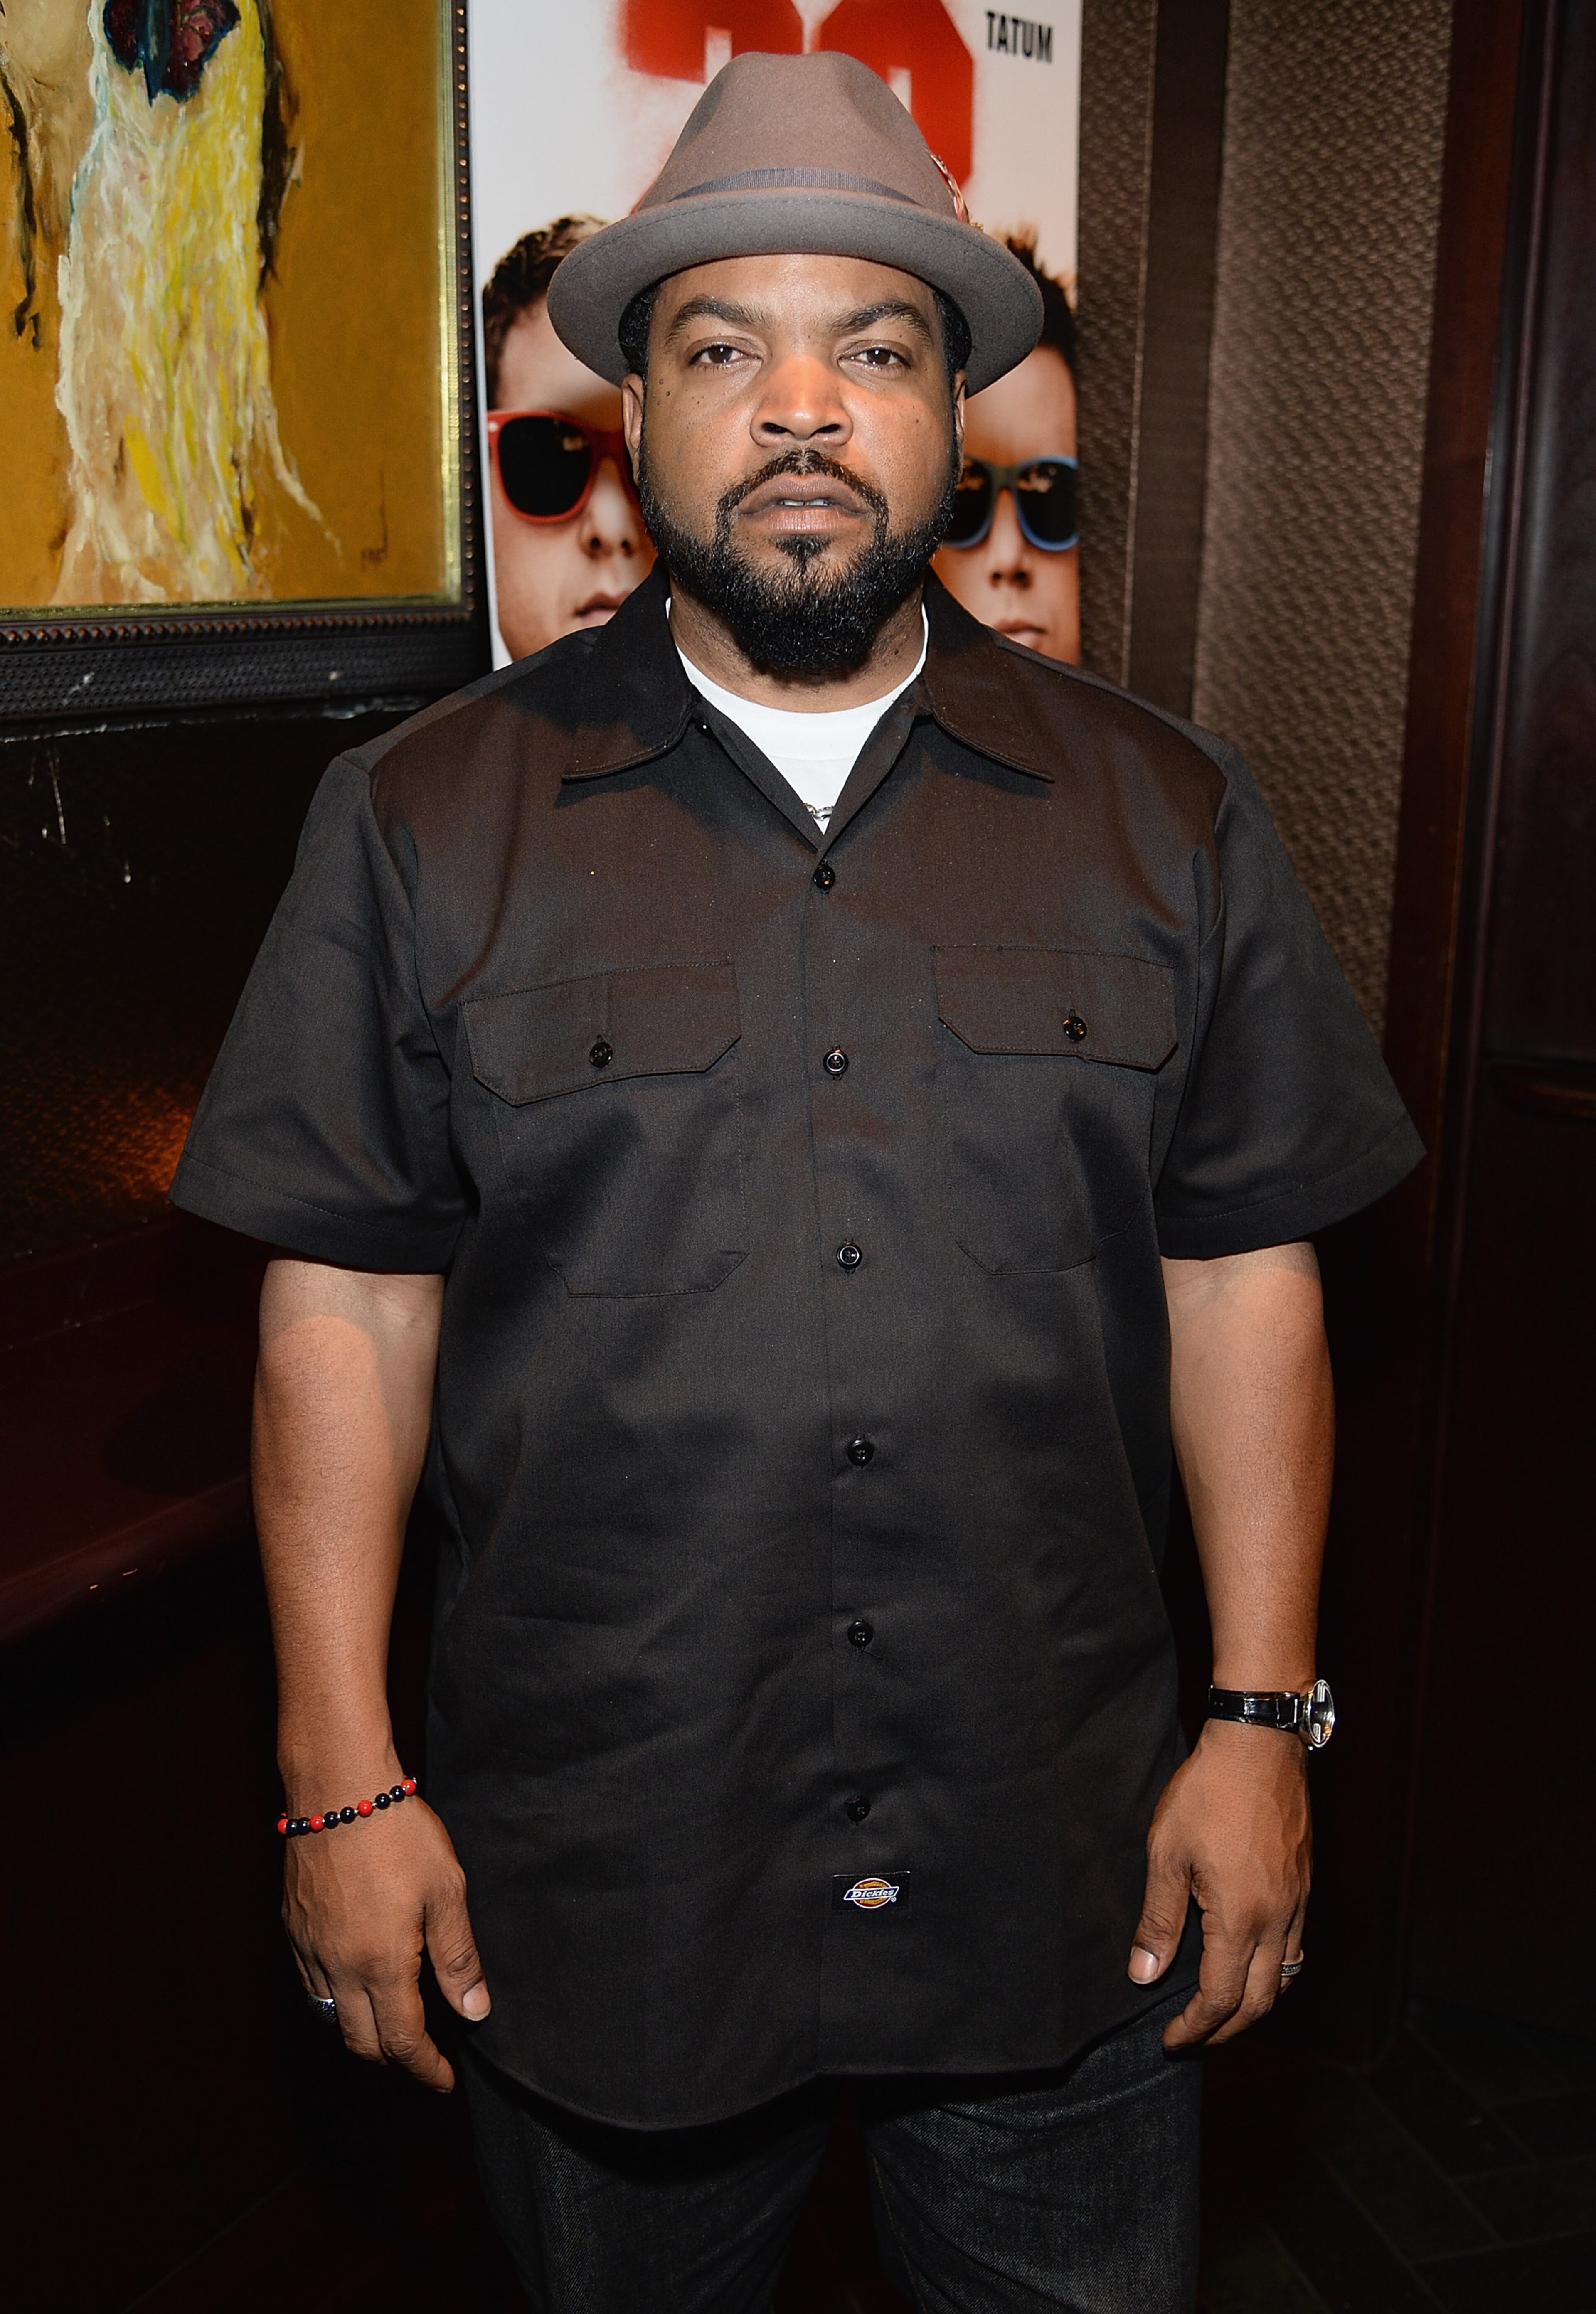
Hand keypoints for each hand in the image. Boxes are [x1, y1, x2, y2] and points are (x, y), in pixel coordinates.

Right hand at [284, 1794, 489, 2091]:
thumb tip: (475, 2010)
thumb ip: (458, 1956)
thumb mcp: (446, 1891)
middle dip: (394, 2059)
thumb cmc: (397, 1833)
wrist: (338, 1787)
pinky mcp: (293, 1927)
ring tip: (392, 2022)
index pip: (402, 2041)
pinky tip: (356, 1981)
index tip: (443, 2079)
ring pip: (329, 2016)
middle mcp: (337, 1966)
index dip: (425, 2068)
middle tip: (422, 2057)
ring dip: (361, 2030)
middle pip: (361, 2042)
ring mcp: (309, 1948)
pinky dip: (334, 1998)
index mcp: (380, 1963)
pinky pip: (310, 1983)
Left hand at [1127, 1719, 1309, 2048]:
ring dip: (1254, 2005)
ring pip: (1285, 1978)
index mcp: (1241, 1918)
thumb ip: (1158, 1920)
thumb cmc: (1208, 1793)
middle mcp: (1278, 1919)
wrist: (1259, 1745)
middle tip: (1193, 2037)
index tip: (1170, 2041)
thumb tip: (1143, 1975)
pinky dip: (1273, 1971)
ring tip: (1220, 2011)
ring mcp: (1298, 1902)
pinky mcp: (1304, 1884)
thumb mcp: (1167, 1854)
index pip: (1221, 1998)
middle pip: (1260, 2002)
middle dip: (1226, 2029)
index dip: (1195, 2027)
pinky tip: (1249, 1963)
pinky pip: (1295, 1947)